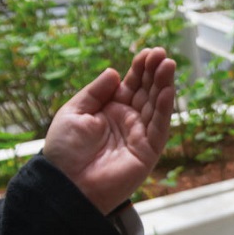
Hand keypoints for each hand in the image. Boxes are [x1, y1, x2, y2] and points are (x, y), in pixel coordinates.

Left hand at [44, 48, 175, 213]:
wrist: (66, 183)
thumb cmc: (65, 149)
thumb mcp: (74, 112)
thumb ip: (96, 92)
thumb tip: (115, 72)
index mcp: (111, 109)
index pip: (131, 84)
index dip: (140, 68)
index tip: (149, 52)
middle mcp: (129, 120)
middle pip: (147, 91)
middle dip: (155, 72)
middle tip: (162, 54)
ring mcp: (140, 135)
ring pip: (157, 106)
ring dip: (164, 85)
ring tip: (168, 65)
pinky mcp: (148, 151)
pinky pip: (160, 127)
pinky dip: (165, 109)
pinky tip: (168, 91)